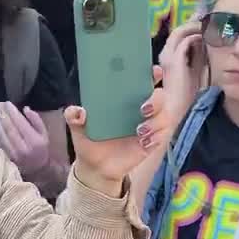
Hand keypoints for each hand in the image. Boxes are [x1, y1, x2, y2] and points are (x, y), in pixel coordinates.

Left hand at [0, 102, 50, 177]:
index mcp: (34, 141)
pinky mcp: (5, 158)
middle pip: (9, 128)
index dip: (12, 112)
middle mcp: (22, 148)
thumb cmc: (40, 148)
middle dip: (3, 114)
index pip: (20, 123)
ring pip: (1, 135)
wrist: (37, 169)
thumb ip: (36, 120)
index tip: (7, 103)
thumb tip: (25, 109)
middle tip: (0, 105)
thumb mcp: (44, 133)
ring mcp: (12, 154)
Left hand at [68, 67, 171, 194]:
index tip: (154, 72)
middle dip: (156, 100)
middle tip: (143, 109)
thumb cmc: (90, 140)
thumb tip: (79, 113)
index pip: (144, 80)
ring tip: (139, 132)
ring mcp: (149, 125)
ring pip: (164, 116)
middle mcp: (141, 108)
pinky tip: (144, 142)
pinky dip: (156, 137)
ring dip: (155, 122)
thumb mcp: (78, 128)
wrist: (96, 167)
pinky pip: (163, 135)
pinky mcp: (152, 142)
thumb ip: (74, 116)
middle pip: (160, 96)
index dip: (153, 73)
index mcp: (124, 98)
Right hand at [159, 23, 205, 120]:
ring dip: (195, 26)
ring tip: (208, 23)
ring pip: (179, 32)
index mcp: (171, 57)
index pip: (180, 35)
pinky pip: (184, 40)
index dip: (193, 26)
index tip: (207, 20)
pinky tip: (206, 35)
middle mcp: (165, 55)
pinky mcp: (173, 61)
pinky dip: (195, 35)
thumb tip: (210, 42)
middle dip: (194, 22)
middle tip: (209, 17)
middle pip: (179, 30)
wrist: (180, 112)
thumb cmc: (190, 95)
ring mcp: (167, 57)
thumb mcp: (197, 71)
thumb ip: (201, 57)